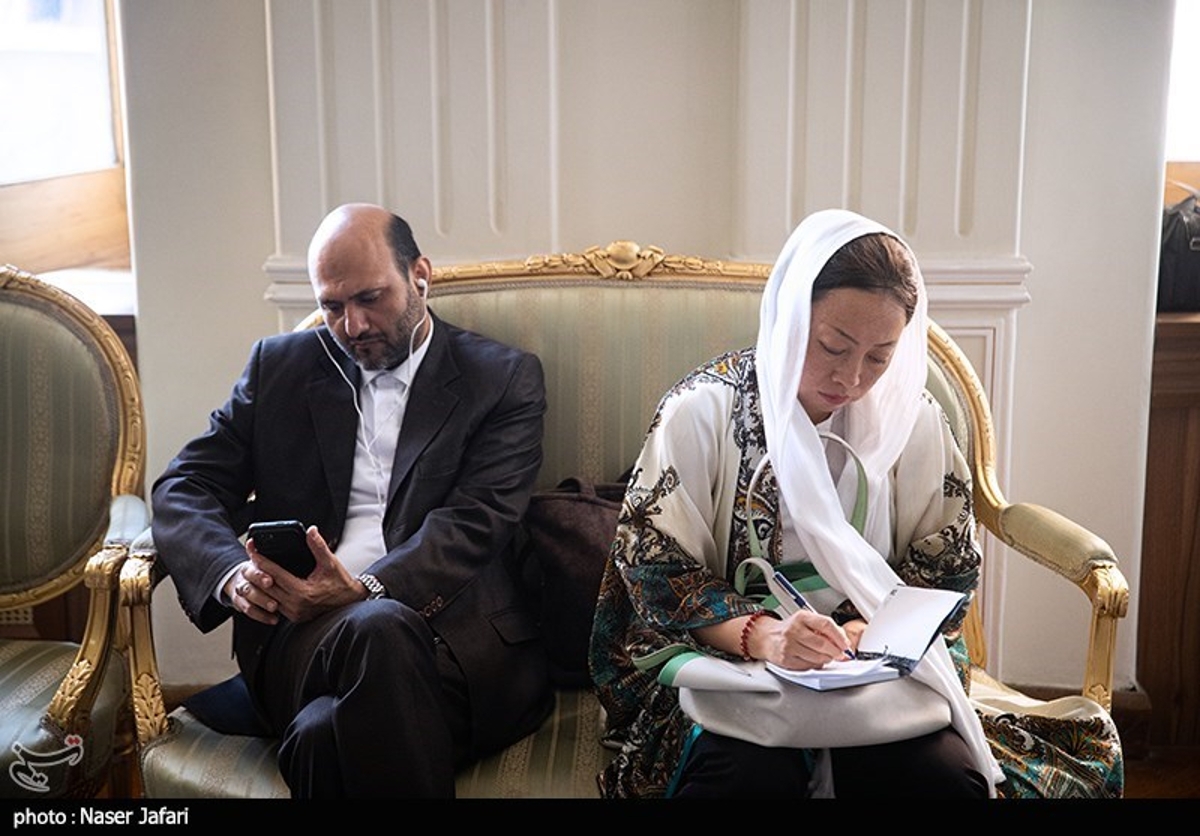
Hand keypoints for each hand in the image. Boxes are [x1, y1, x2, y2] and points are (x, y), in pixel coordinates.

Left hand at [240, 526, 366, 622]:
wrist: (351, 601)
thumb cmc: (341, 583)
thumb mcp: (331, 563)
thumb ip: (318, 547)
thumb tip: (310, 531)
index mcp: (302, 592)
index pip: (274, 573)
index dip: (261, 559)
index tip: (252, 548)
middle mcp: (295, 605)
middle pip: (265, 586)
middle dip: (254, 571)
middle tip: (247, 557)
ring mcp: (293, 613)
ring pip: (266, 597)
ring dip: (258, 584)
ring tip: (251, 570)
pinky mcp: (294, 616)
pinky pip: (274, 605)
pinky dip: (267, 594)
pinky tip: (263, 584)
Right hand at [747, 609, 854, 670]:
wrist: (767, 637)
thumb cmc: (790, 630)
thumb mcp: (806, 621)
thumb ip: (824, 628)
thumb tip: (843, 640)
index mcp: (801, 617)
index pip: (826, 624)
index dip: (839, 636)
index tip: (846, 644)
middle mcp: (794, 630)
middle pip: (822, 643)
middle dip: (836, 652)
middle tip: (840, 654)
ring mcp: (789, 646)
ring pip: (817, 657)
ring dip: (826, 659)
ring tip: (826, 656)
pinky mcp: (786, 659)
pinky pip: (808, 666)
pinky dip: (815, 665)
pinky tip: (814, 660)